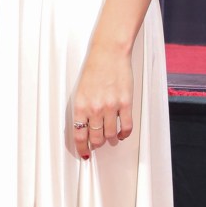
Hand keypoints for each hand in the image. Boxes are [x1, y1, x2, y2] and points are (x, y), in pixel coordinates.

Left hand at [72, 42, 132, 158]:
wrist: (108, 53)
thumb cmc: (94, 68)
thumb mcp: (81, 89)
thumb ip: (83, 108)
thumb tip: (86, 127)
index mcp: (81, 104)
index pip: (79, 134)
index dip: (82, 147)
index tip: (84, 154)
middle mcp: (95, 107)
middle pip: (96, 138)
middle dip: (97, 144)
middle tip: (98, 143)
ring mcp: (111, 106)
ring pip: (110, 135)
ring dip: (110, 139)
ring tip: (110, 137)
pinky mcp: (125, 103)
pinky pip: (126, 127)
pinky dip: (124, 134)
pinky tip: (122, 133)